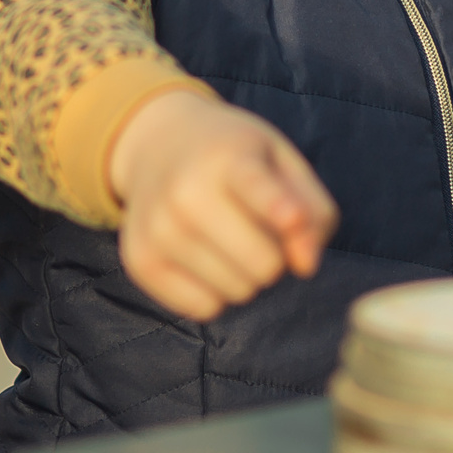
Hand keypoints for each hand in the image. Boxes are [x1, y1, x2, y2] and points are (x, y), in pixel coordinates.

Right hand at [107, 90, 337, 320]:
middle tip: (260, 232)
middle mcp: (186, 191)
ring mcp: (158, 228)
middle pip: (264, 264)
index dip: (279, 206)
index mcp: (228, 156)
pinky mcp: (139, 261)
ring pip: (236, 291)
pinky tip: (205, 259)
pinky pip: (203, 308)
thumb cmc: (234, 158)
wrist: (157, 144)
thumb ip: (313, 212)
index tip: (293, 218)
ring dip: (246, 276)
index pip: (255, 187)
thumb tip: (306, 267)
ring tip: (229, 240)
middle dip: (275, 258)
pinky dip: (215, 293)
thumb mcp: (282, 162)